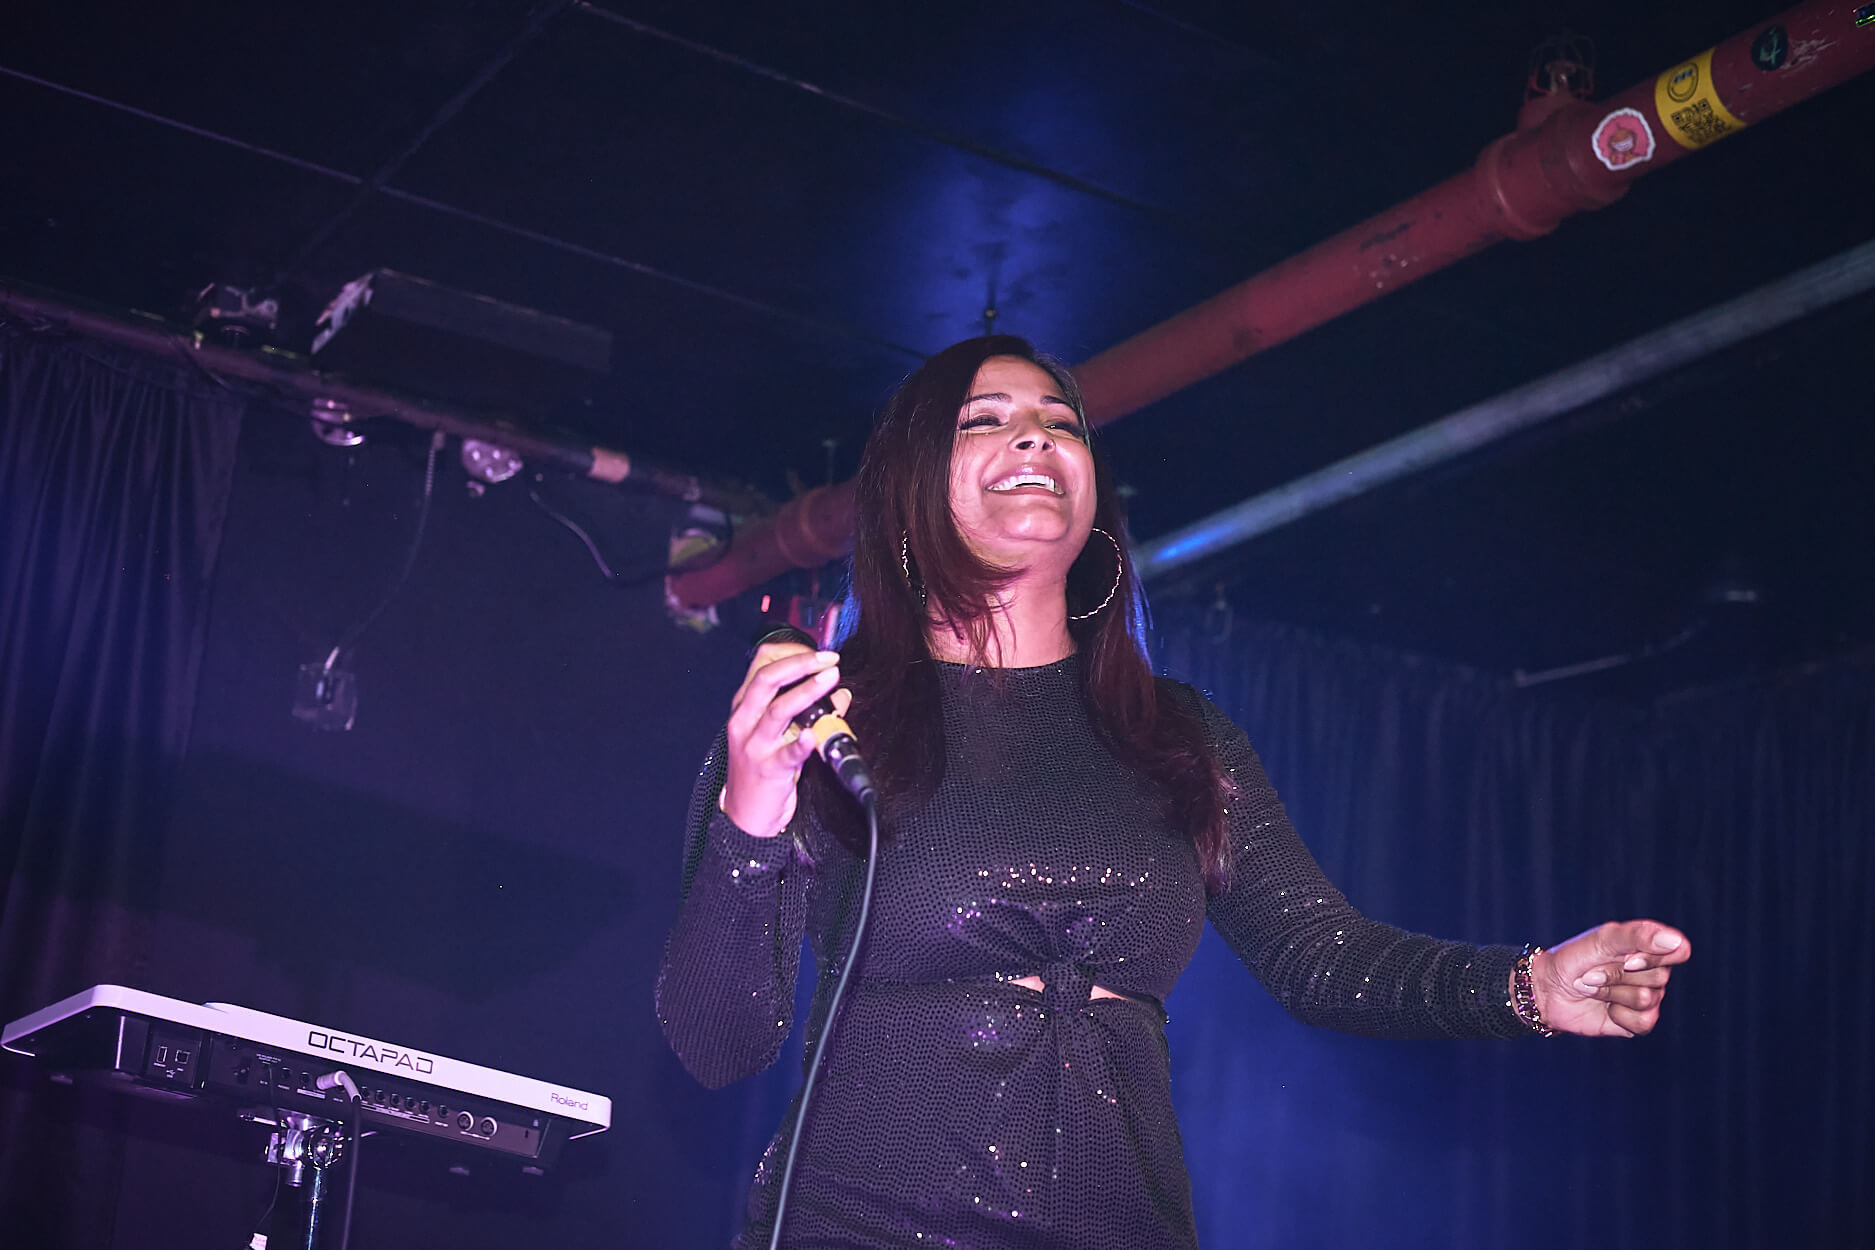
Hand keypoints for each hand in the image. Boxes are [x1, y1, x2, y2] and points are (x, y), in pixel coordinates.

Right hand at [720, 641, 850, 836]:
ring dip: (806, 691)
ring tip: (831, 679)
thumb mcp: (780, 735)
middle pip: (767, 681)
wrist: (747, 814)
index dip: (790, 653)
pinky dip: (801, 743)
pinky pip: (787, 754)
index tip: (818, 651)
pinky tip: (813, 734)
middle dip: (800, 664)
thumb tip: (841, 694)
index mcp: (745, 708)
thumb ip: (808, 712)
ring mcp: (755, 746)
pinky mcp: (769, 770)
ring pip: (778, 710)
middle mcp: (745, 722)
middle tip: (829, 659)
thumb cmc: (761, 769)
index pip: (761, 667)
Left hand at [1528, 920, 1689, 1037]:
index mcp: (1648, 947)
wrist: (1548, 989)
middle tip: (1594, 970)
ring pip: (1646, 999)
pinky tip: (1605, 1008)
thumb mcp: (1603, 939)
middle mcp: (1652, 972)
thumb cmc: (1574, 958)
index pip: (1679, 950)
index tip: (1627, 958)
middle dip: (1618, 974)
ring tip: (1593, 986)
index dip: (1655, 956)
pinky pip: (1644, 1022)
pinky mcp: (1638, 1022)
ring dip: (1611, 992)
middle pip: (1659, 977)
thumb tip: (1676, 941)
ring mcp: (1647, 998)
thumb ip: (1638, 936)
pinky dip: (1618, 1015)